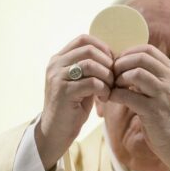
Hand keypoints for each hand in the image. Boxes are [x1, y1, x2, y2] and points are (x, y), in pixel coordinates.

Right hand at [35, 34, 113, 170]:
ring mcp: (57, 77)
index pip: (84, 39)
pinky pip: (92, 83)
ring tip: (109, 89)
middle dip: (107, 63)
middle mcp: (56, 64)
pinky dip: (104, 89)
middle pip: (89, 50)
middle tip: (113, 78)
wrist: (56, 131)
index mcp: (59, 59)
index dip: (103, 47)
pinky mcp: (63, 92)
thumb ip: (91, 67)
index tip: (112, 62)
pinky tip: (104, 98)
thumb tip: (113, 55)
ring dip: (107, 77)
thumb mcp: (81, 81)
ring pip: (91, 65)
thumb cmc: (73, 106)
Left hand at [110, 44, 169, 170]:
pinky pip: (129, 96)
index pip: (148, 49)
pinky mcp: (154, 111)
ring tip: (113, 86)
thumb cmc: (165, 113)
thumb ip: (150, 75)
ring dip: (119, 78)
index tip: (118, 62)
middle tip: (111, 73)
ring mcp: (164, 95)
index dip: (128, 52)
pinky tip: (112, 98)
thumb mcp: (163, 89)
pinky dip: (116, 94)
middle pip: (141, 58)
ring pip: (136, 74)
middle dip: (121, 63)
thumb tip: (123, 61)